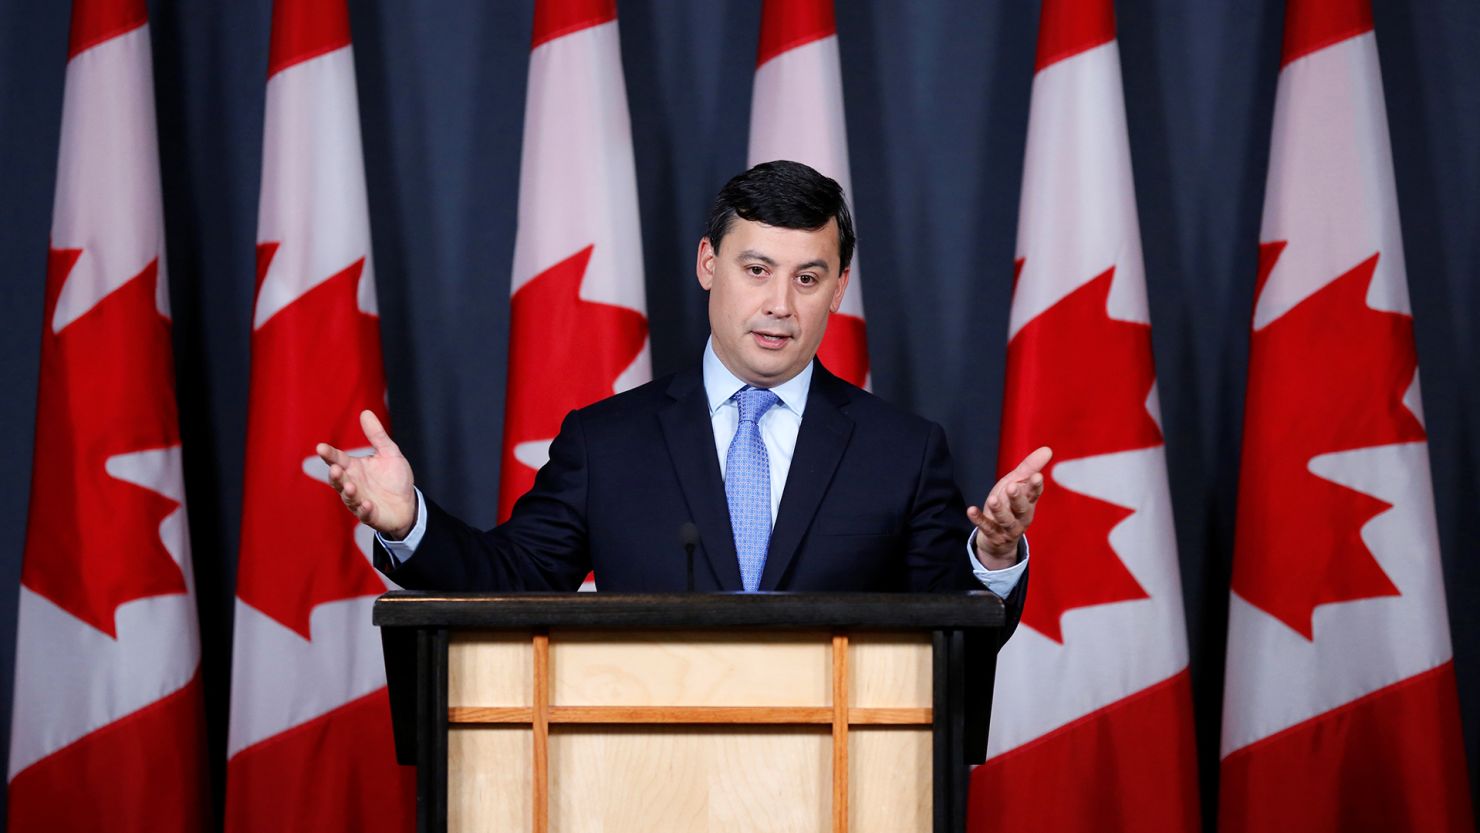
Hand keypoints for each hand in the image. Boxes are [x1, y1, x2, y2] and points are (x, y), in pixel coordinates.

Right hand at [317, 410, 417, 539]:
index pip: (338, 459)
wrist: (408, 504)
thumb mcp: (389, 453)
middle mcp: (352, 484)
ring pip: (348, 497)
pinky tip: (367, 504)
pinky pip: (364, 514)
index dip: (329, 454)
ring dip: (348, 492)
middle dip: (335, 475)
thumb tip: (365, 412)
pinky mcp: (370, 515)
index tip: (320, 447)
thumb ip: (377, 435)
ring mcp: (359, 500)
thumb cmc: (395, 478)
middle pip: (338, 479)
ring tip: (351, 486)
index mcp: (354, 468)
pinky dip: (364, 509)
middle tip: (335, 469)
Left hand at [968, 446, 1051, 569]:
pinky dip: (979, 519)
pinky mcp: (993, 535)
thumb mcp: (1017, 484)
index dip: (1035, 485)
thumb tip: (1047, 449)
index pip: (1034, 493)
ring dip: (999, 510)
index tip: (1037, 476)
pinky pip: (986, 528)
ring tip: (992, 499)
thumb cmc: (1009, 504)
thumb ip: (1029, 468)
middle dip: (1017, 498)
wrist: (1000, 538)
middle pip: (1021, 508)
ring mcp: (1008, 527)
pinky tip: (971, 510)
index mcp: (1028, 501)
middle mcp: (1021, 516)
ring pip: (1006, 520)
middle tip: (1012, 486)